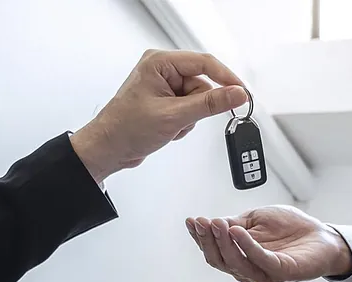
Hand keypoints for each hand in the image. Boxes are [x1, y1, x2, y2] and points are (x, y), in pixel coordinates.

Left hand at [70, 50, 246, 181]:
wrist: (109, 149)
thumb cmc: (127, 128)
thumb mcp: (174, 116)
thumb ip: (209, 104)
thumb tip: (236, 94)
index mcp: (160, 62)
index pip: (204, 63)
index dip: (226, 79)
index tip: (242, 93)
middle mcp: (162, 71)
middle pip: (202, 85)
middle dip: (197, 108)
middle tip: (182, 119)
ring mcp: (164, 87)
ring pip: (197, 101)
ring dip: (189, 119)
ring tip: (170, 126)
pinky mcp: (166, 103)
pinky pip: (189, 111)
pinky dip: (183, 123)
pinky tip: (168, 129)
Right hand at [186, 205, 351, 281]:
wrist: (322, 237)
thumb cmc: (292, 229)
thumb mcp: (257, 219)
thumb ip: (235, 222)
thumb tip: (211, 222)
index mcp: (242, 257)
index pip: (215, 251)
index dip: (201, 237)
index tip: (192, 221)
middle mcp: (250, 269)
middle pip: (220, 261)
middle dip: (208, 240)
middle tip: (203, 222)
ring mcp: (264, 273)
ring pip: (236, 263)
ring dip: (224, 243)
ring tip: (218, 224)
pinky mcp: (281, 272)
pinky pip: (260, 260)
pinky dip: (246, 246)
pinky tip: (238, 232)